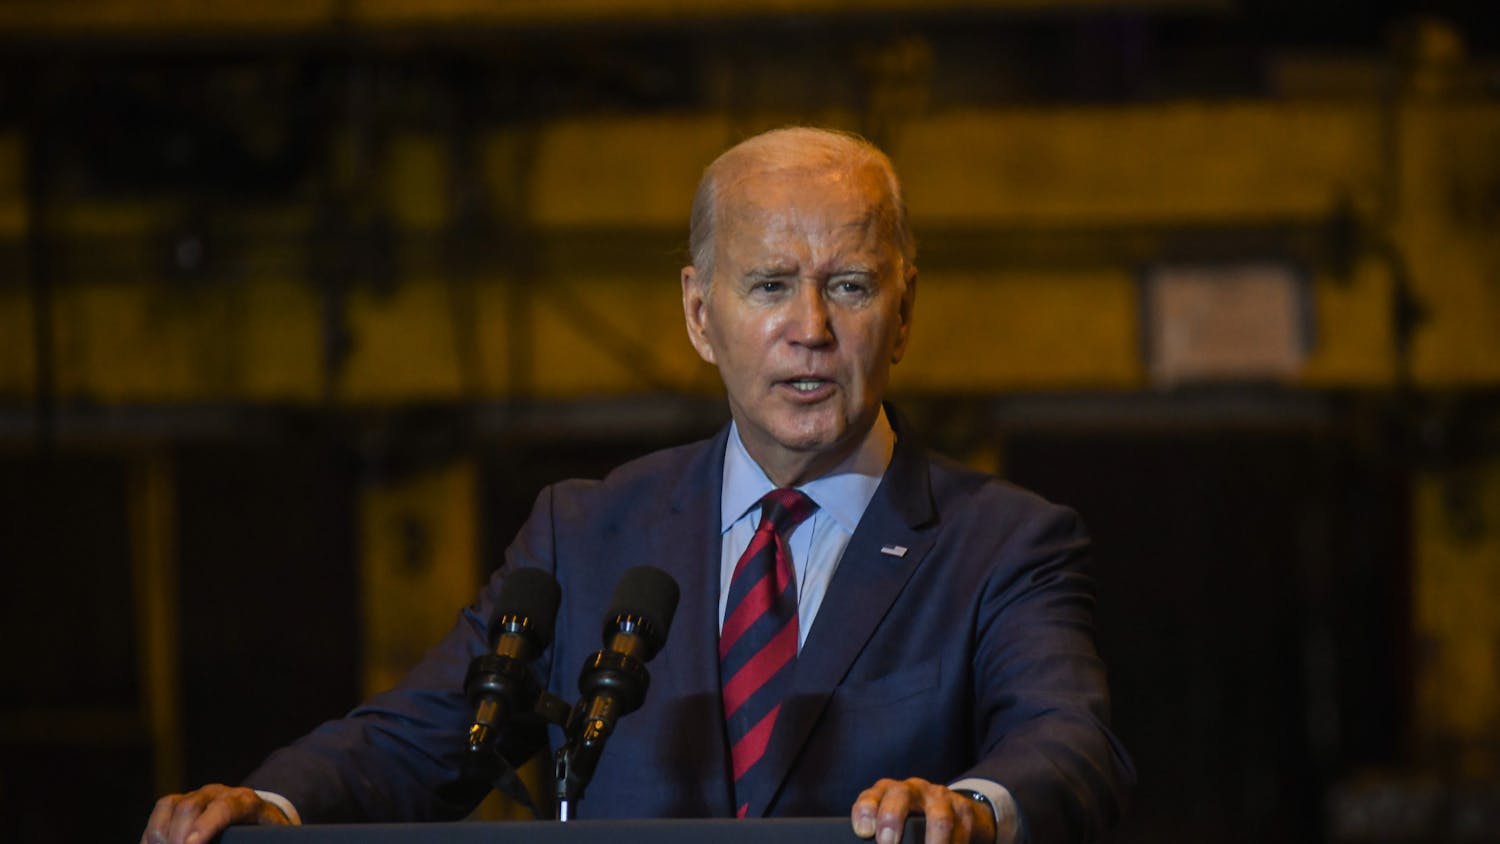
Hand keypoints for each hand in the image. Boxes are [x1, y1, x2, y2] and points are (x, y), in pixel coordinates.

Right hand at [141, 784, 290, 843]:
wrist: (257, 817)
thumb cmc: (262, 833)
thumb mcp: (267, 838)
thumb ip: (253, 839)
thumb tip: (241, 841)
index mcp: (245, 802)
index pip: (225, 808)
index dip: (207, 826)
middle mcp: (219, 793)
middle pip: (190, 806)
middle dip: (178, 836)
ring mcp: (197, 795)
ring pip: (170, 806)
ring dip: (161, 835)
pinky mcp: (180, 802)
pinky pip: (160, 812)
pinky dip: (152, 833)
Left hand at [851, 777, 996, 843]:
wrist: (953, 809)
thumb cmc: (912, 818)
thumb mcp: (893, 819)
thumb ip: (880, 830)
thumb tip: (868, 840)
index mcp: (890, 792)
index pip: (873, 795)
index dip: (866, 810)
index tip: (863, 832)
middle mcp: (914, 789)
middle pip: (901, 795)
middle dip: (892, 819)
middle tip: (887, 843)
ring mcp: (940, 798)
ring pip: (938, 818)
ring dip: (934, 843)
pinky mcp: (964, 810)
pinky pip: (961, 832)